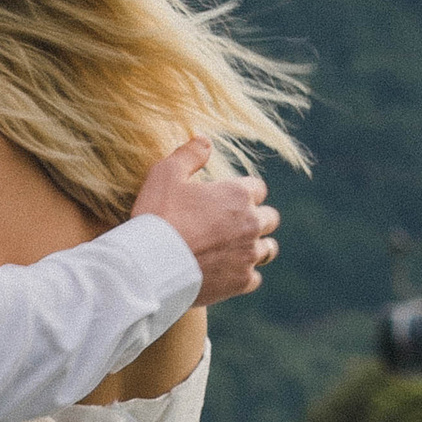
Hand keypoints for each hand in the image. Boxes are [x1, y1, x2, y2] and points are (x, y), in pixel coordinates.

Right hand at [132, 137, 278, 303]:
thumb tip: (205, 140)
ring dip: (256, 247)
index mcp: (238, 194)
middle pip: (270, 218)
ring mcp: (248, 254)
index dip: (244, 192)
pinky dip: (244, 275)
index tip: (228, 199)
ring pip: (268, 249)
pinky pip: (255, 278)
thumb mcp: (165, 173)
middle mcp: (251, 223)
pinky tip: (229, 273)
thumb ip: (189, 154)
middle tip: (234, 224)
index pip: (258, 188)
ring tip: (237, 249)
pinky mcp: (241, 282)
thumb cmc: (158, 215)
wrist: (151, 265)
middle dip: (256, 218)